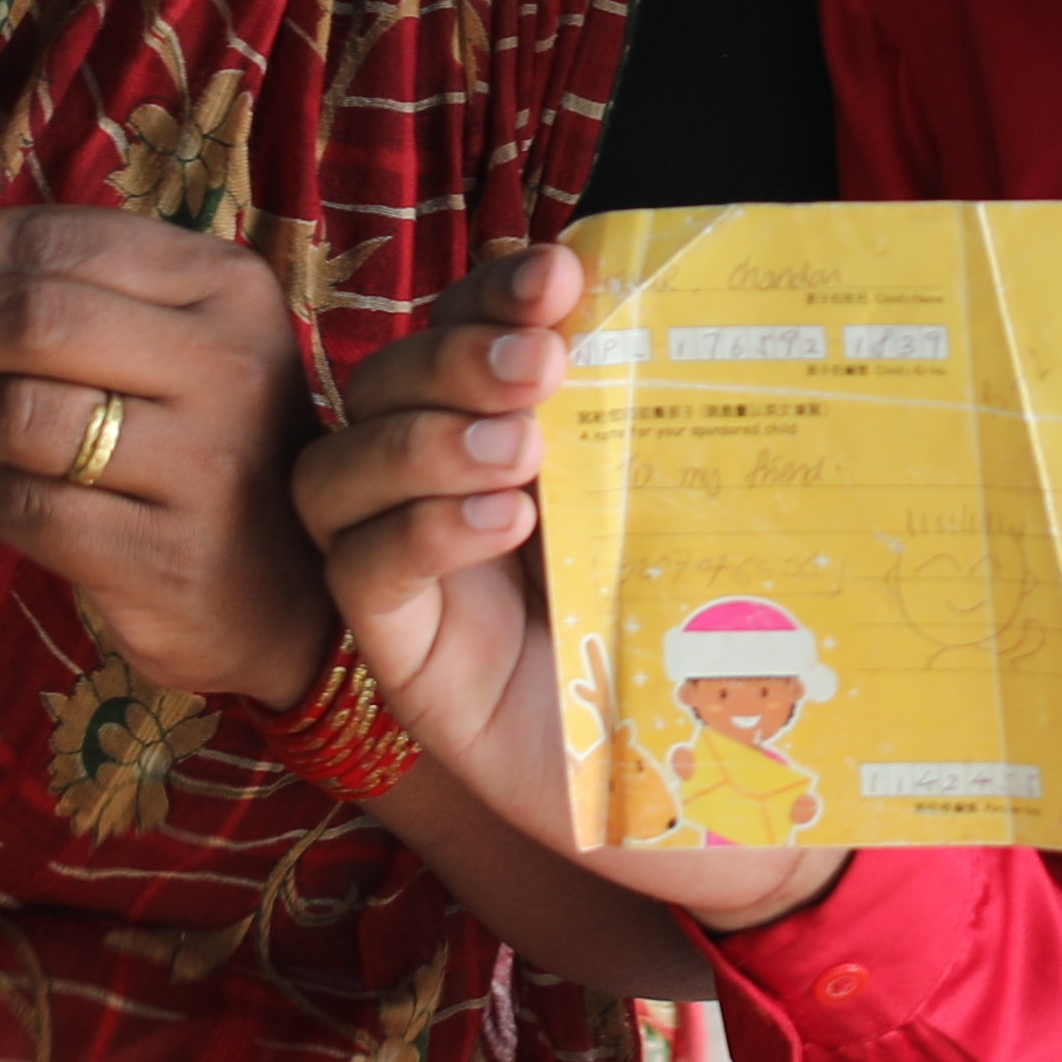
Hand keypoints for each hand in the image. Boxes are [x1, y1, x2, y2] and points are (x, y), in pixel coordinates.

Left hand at [0, 205, 332, 706]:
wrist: (286, 592)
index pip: (57, 238)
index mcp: (224, 286)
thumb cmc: (201, 445)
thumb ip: (70, 296)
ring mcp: (203, 464)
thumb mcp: (174, 346)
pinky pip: (23, 505)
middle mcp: (225, 363)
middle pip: (32, 317)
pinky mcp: (164, 556)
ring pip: (19, 413)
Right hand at [294, 243, 833, 928]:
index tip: (561, 272)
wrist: (724, 790)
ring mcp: (413, 582)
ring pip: (337, 475)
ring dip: (421, 440)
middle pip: (383, 387)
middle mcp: (440, 494)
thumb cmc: (705, 636)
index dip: (491, 292)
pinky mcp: (408, 665)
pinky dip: (417, 534)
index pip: (459, 332)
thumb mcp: (685, 502)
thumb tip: (683, 298)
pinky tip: (500, 525)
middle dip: (457, 356)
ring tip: (520, 446)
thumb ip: (660, 415)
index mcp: (509, 434)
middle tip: (547, 365)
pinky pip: (360, 579)